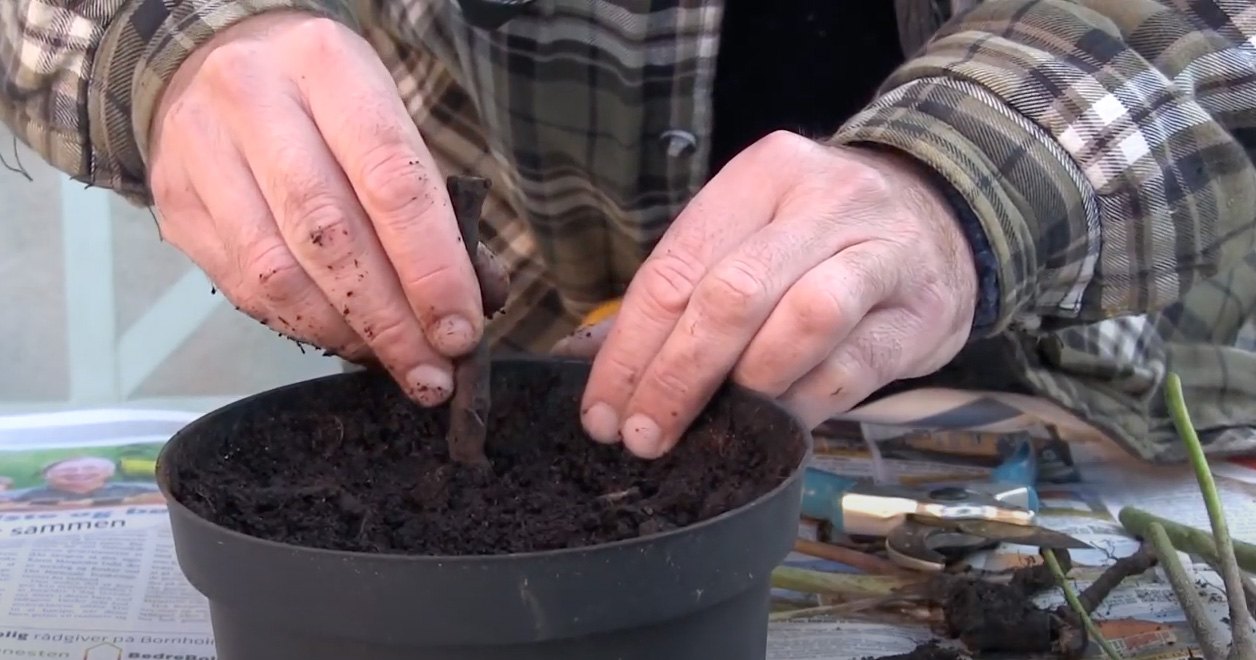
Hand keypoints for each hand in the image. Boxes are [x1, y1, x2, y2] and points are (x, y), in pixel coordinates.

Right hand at [148, 12, 506, 404]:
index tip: (461, 330)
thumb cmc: (321, 101)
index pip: (392, 182)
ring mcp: (201, 150)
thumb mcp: (385, 117)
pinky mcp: (174, 203)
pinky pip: (243, 287)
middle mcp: (253, 98)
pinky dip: (301, 325)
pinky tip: (343, 338)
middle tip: (432, 372)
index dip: (432, 269)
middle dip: (391, 319)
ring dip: (346, 333)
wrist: (204, 60)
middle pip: (332, 235)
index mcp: (328, 65)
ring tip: (393, 362)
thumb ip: (432, 203)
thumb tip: (478, 296)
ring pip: (278, 272)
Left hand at [569, 131, 978, 457]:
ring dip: (747, 387)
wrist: (943, 215)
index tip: (603, 411)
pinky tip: (773, 427)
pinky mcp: (924, 310)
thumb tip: (596, 362)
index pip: (678, 265)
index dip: (631, 348)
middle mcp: (825, 200)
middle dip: (676, 377)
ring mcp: (883, 250)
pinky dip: (802, 407)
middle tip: (642, 435)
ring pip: (803, 321)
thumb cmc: (820, 235)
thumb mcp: (753, 232)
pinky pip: (853, 369)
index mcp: (763, 173)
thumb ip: (685, 287)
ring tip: (714, 427)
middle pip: (734, 293)